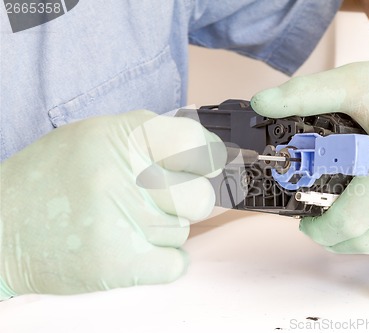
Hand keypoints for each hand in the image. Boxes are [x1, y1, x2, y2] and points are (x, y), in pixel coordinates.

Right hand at [0, 110, 225, 298]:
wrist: (1, 227)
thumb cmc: (51, 179)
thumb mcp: (96, 138)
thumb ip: (149, 140)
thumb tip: (202, 147)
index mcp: (121, 137)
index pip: (194, 143)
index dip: (206, 157)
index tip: (205, 166)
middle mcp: (124, 176)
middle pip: (199, 197)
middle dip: (186, 202)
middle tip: (157, 201)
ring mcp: (122, 221)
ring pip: (183, 232)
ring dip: (162, 231)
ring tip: (122, 223)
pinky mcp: (118, 264)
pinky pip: (175, 263)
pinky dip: (160, 261)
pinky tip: (130, 247)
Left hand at [251, 20, 368, 303]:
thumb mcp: (353, 82)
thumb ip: (304, 95)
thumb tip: (260, 103)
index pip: (348, 222)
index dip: (319, 229)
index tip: (303, 220)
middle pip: (367, 239)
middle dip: (333, 238)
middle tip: (316, 224)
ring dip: (360, 246)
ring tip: (341, 232)